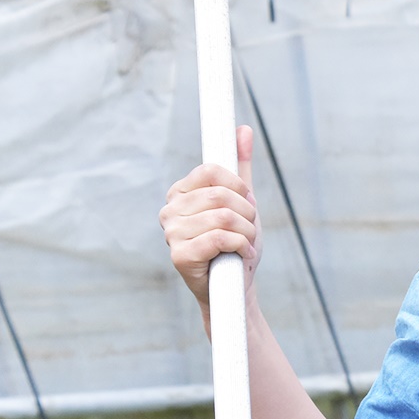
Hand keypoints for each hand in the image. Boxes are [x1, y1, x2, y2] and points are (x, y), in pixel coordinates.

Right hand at [160, 126, 258, 331]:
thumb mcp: (242, 202)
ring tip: (245, 244)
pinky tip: (240, 256)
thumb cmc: (236, 244)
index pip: (211, 170)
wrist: (237, 288)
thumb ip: (240, 167)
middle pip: (220, 194)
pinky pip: (219, 238)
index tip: (246, 203)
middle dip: (247, 213)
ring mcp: (171, 233)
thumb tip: (244, 130)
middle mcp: (169, 210)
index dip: (238, 187)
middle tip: (248, 229)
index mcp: (180, 193)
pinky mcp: (179, 256)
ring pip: (223, 216)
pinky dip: (240, 246)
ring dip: (246, 232)